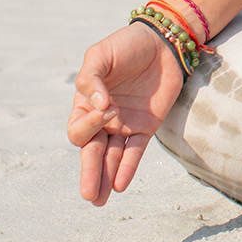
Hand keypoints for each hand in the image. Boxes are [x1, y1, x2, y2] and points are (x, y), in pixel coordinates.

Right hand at [67, 22, 186, 205]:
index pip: (79, 129)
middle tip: (88, 195)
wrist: (162, 41)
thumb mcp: (100, 54)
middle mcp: (103, 119)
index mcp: (85, 104)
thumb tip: (98, 106)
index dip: (90, 124)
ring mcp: (124, 124)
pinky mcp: (146, 126)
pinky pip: (134, 152)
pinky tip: (121, 184)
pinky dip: (128, 168)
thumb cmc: (126, 45)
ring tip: (100, 201)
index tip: (108, 106)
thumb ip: (91, 79)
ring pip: (111, 158)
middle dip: (89, 174)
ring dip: (106, 178)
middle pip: (92, 152)